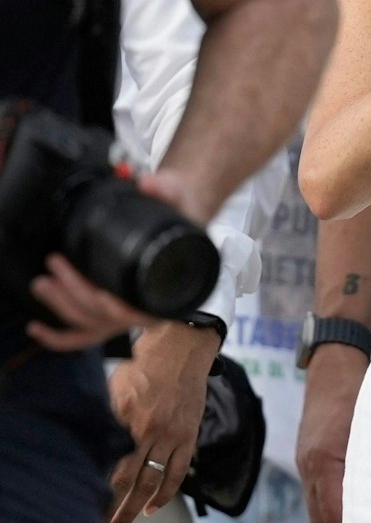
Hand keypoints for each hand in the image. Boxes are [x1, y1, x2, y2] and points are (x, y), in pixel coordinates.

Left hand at [26, 168, 209, 349]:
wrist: (180, 218)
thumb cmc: (181, 212)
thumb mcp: (181, 195)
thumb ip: (168, 187)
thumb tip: (148, 183)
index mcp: (171, 285)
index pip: (145, 311)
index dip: (120, 308)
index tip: (102, 293)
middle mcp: (149, 306)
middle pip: (108, 318)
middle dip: (77, 294)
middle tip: (57, 264)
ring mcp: (127, 313)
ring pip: (91, 326)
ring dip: (63, 307)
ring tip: (43, 282)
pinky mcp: (110, 314)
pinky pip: (85, 337)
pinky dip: (59, 338)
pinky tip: (37, 329)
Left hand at [105, 320, 219, 522]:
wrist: (182, 350)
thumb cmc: (145, 365)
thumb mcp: (116, 388)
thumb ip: (109, 417)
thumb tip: (95, 444)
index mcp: (130, 421)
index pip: (113, 465)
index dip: (102, 489)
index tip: (91, 507)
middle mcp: (151, 432)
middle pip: (133, 479)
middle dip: (118, 507)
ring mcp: (173, 435)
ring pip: (156, 480)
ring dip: (140, 505)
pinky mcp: (189, 435)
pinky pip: (180, 470)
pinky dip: (168, 491)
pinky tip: (155, 506)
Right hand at [297, 343, 368, 522]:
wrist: (334, 362)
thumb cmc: (361, 386)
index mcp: (324, 457)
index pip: (335, 510)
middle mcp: (311, 466)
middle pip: (323, 518)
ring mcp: (307, 465)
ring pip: (318, 512)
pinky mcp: (312, 460)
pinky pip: (318, 498)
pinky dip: (334, 517)